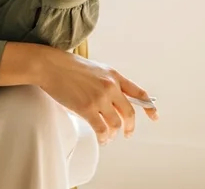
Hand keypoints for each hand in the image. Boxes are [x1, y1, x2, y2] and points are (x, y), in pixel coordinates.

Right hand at [35, 48, 156, 144]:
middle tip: (127, 133)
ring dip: (113, 134)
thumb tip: (114, 100)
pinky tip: (101, 139)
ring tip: (108, 137)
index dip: (149, 107)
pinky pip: (101, 129)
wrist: (50, 65)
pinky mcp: (87, 108)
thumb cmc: (68, 66)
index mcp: (114, 75)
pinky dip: (103, 137)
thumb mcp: (95, 69)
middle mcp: (110, 87)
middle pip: (129, 113)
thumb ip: (107, 82)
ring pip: (116, 124)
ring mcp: (99, 98)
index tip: (154, 116)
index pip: (138, 93)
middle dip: (130, 127)